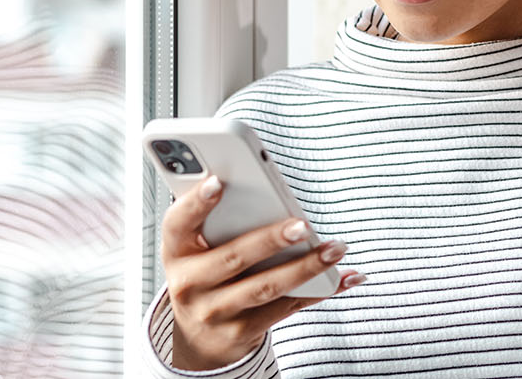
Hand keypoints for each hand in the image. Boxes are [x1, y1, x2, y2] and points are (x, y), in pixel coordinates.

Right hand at [162, 175, 366, 370]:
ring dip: (305, 267)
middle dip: (270, 240)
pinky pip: (286, 308)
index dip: (195, 203)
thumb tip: (262, 188)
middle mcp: (189, 285)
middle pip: (233, 258)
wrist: (197, 338)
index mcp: (176, 251)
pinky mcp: (241, 332)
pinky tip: (345, 276)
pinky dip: (319, 291)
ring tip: (335, 249)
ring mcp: (215, 312)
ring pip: (265, 287)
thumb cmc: (204, 274)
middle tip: (303, 225)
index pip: (178, 223)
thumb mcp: (195, 248)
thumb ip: (217, 219)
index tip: (217, 182)